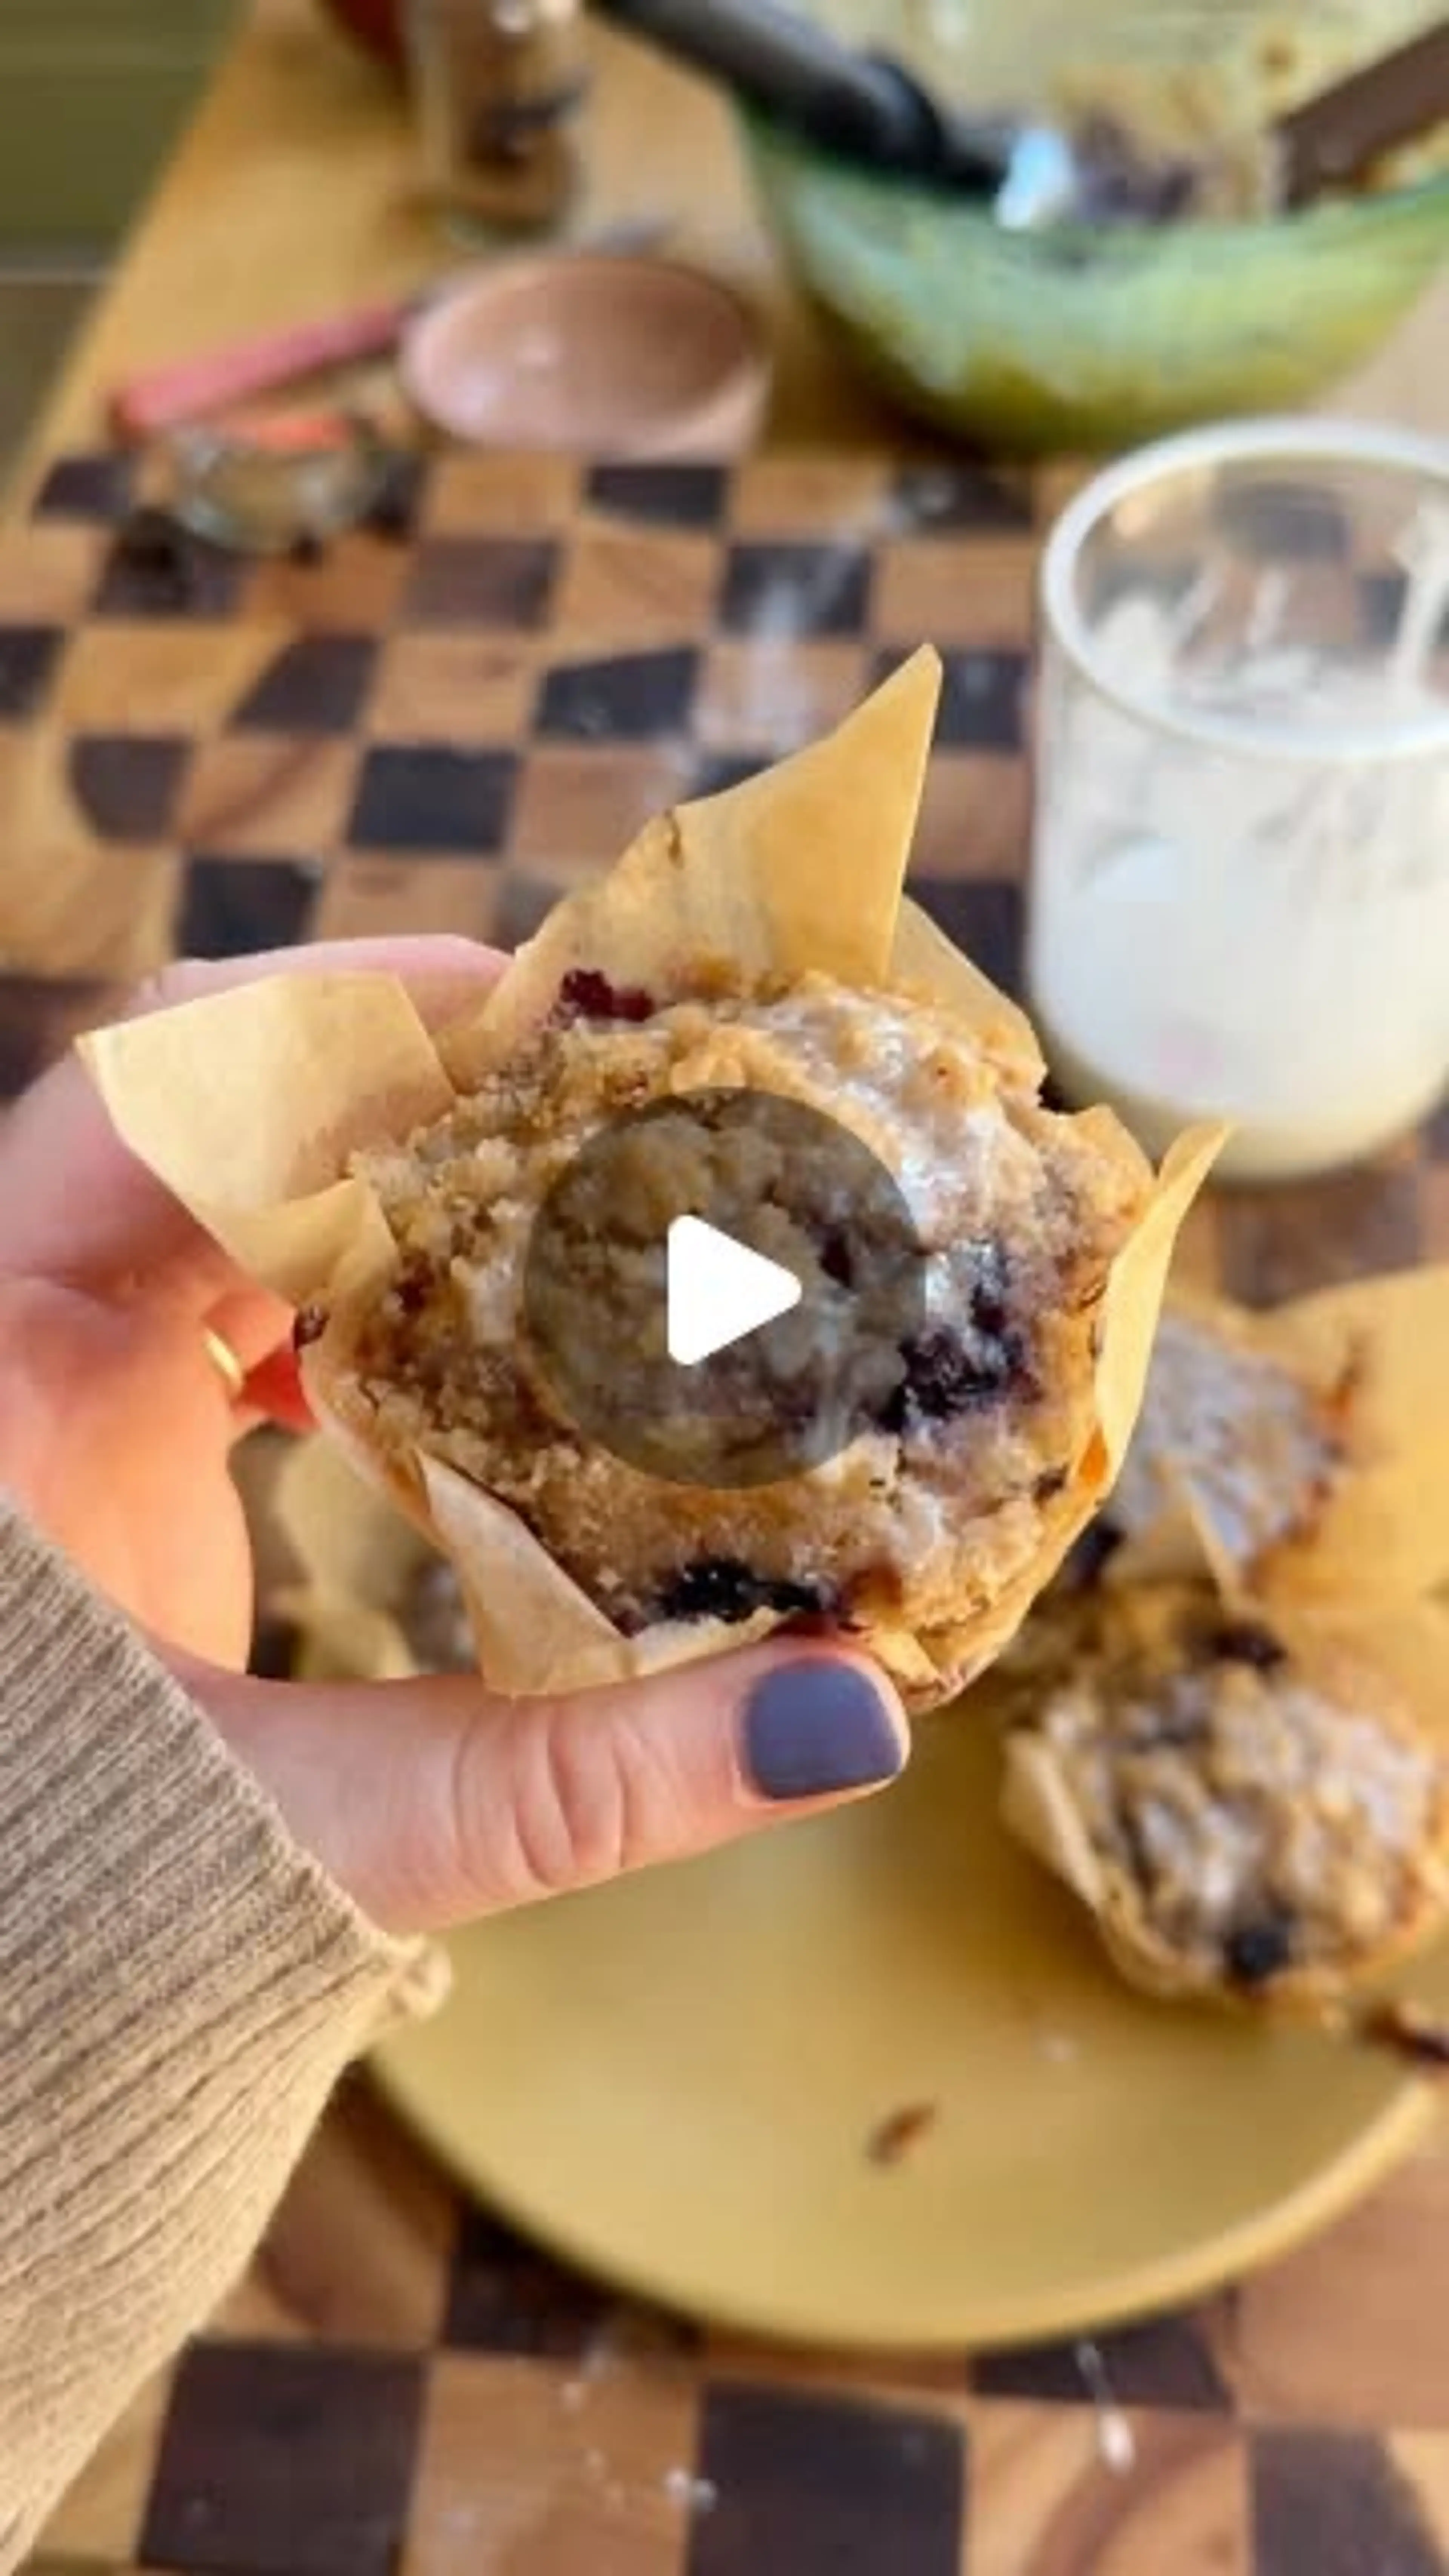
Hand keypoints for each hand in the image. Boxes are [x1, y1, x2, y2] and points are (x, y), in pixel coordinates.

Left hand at [0, 939, 908, 1933]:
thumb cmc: (68, 1902)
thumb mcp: (314, 1831)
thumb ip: (560, 1780)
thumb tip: (842, 1719)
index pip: (158, 1079)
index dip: (351, 1020)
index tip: (548, 1019)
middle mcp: (10, 1309)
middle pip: (221, 1098)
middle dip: (426, 1080)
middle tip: (626, 1085)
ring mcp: (48, 1350)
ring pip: (239, 1179)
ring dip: (409, 1174)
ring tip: (592, 1185)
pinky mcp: (95, 1403)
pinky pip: (237, 1273)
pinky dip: (369, 1274)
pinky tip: (487, 1335)